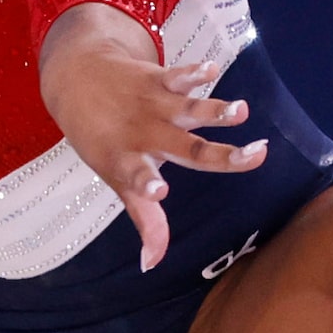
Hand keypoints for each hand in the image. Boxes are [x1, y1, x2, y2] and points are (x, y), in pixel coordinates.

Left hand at [38, 3, 268, 270]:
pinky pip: (180, 75)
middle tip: (255, 155)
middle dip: (220, 155)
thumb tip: (153, 263)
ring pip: (190, 110)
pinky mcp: (158, 80)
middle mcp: (143, 135)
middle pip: (187, 148)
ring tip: (241, 110)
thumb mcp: (118, 178)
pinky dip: (196, 72)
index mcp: (129, 163)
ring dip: (216, 110)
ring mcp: (152, 106)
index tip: (160, 190)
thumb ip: (144, 218)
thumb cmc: (103, 139)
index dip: (146, 186)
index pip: (138, 179)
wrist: (77, 79)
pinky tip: (211, 69)